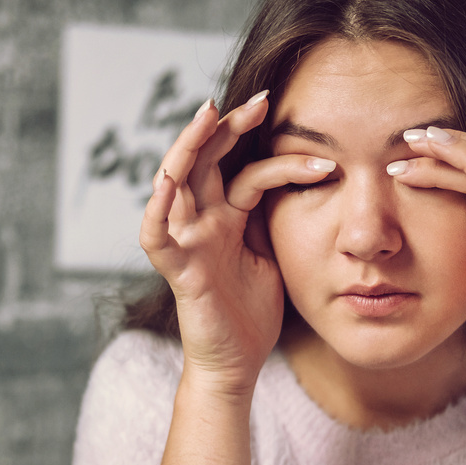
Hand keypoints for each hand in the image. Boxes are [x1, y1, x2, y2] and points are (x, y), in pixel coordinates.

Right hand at [140, 92, 336, 394]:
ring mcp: (187, 243)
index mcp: (227, 218)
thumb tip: (308, 180)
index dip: (263, 145)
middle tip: (260, 101)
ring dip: (189, 146)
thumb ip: (274, 219)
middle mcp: (202, 223)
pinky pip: (157, 236)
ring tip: (209, 115)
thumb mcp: (273, 254)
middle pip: (206, 161)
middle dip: (229, 127)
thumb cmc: (253, 313)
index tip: (298, 127)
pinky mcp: (179, 270)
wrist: (238, 362)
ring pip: (175, 182)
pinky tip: (168, 182)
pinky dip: (157, 209)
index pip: (241, 168)